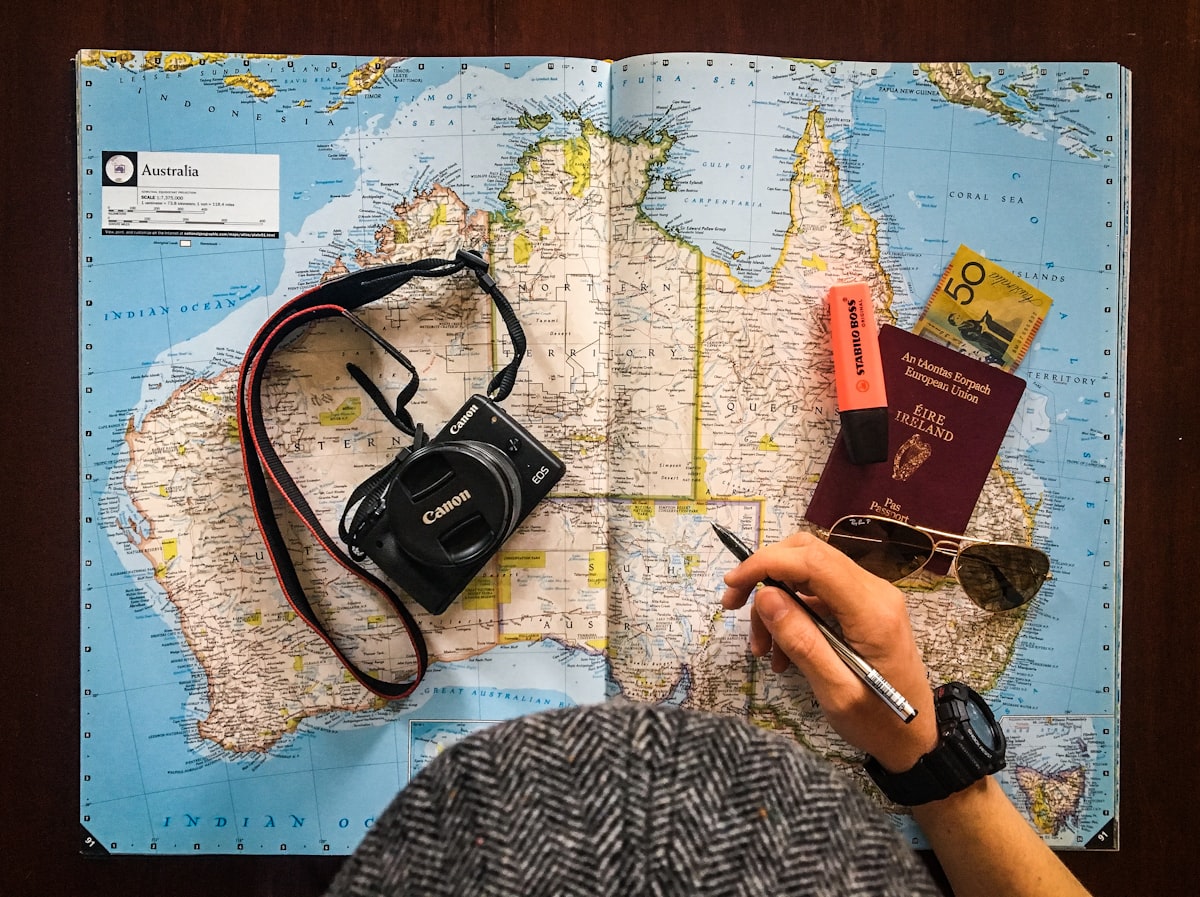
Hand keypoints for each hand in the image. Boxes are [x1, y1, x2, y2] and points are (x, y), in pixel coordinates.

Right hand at [721, 532, 937, 771]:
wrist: (915, 740)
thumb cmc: (879, 722)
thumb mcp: (835, 692)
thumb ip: (802, 641)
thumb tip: (766, 596)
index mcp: (872, 610)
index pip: (813, 560)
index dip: (766, 562)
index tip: (732, 585)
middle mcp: (874, 591)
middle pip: (809, 553)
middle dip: (765, 573)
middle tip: (733, 606)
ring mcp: (870, 597)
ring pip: (807, 573)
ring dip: (776, 603)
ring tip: (764, 651)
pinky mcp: (863, 607)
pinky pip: (817, 594)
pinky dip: (791, 614)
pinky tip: (783, 651)